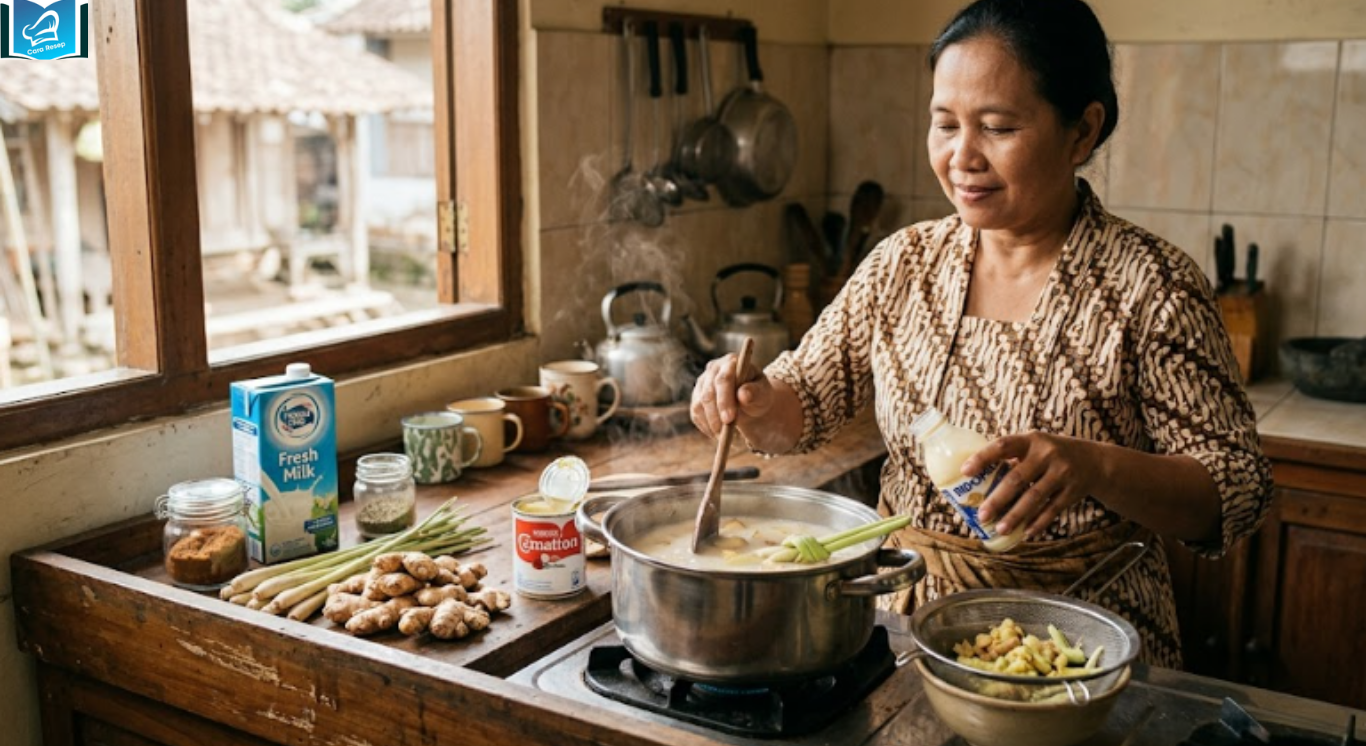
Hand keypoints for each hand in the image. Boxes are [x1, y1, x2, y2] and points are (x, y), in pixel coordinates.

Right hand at [689, 352, 772, 439]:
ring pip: (699, 404)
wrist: (751, 401)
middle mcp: (714, 368)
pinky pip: (696, 413)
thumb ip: (755, 392)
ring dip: (710, 423)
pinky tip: (716, 434)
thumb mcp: (763, 393)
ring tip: (723, 436)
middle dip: (716, 415)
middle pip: (709, 393)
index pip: (723, 379)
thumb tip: (743, 395)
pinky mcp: (697, 396)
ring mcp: (703, 382)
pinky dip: (705, 425)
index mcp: (731, 362)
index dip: (724, 400)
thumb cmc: (759, 394)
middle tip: (723, 433)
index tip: (729, 419)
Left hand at [961, 432, 1106, 538]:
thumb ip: (1010, 457)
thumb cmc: (1051, 454)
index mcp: (1031, 440)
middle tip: (981, 515)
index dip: (982, 458)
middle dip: (998, 499)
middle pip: (1017, 478)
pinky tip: (1024, 533)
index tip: (965, 472)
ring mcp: (1062, 473)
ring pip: (1034, 497)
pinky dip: (1038, 523)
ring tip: (999, 529)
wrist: (1094, 461)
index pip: (1002, 445)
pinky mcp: (1072, 491)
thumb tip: (974, 478)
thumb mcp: (1034, 446)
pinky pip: (1052, 510)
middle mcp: (1047, 454)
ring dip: (1015, 515)